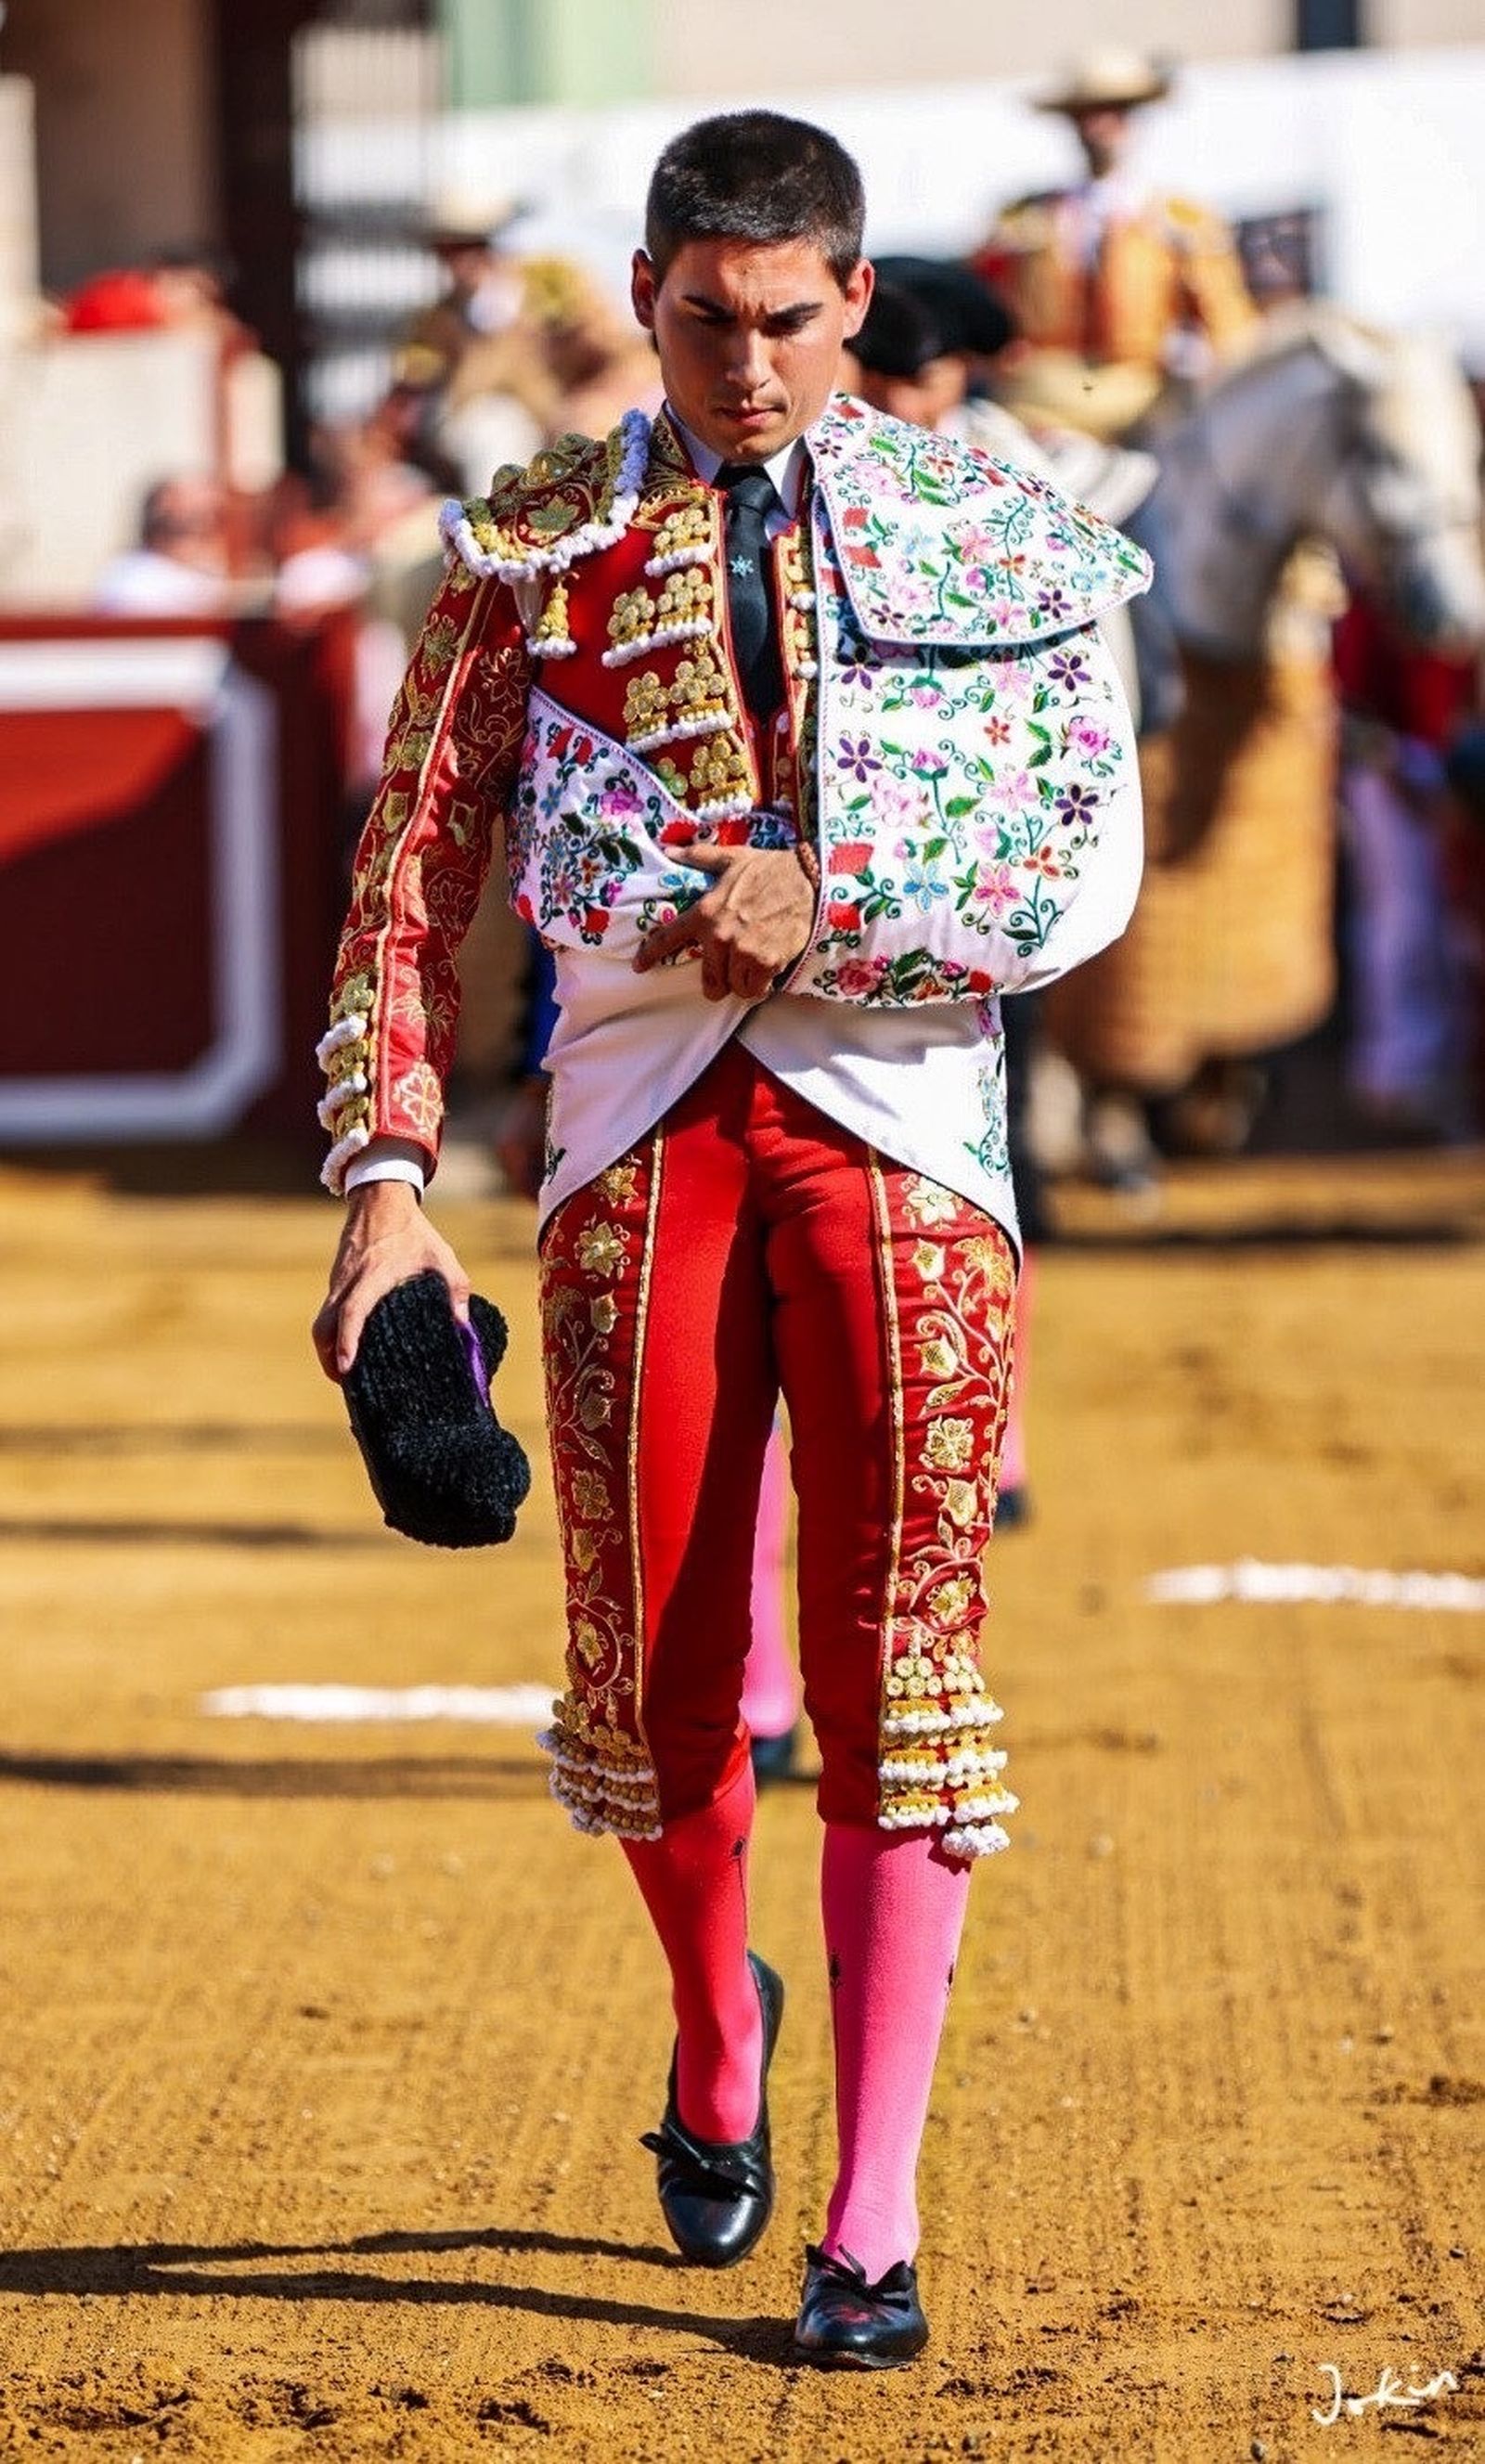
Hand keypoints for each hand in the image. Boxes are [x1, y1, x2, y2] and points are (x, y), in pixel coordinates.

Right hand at [311, 1180, 471, 1381]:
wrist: (379, 1199)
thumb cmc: (413, 1230)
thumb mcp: (441, 1255)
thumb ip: (456, 1289)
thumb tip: (463, 1326)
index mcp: (373, 1275)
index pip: (352, 1312)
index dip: (346, 1341)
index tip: (346, 1366)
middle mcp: (348, 1281)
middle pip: (324, 1327)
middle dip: (329, 1358)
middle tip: (347, 1382)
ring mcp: (338, 1282)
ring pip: (322, 1322)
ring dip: (329, 1349)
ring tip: (348, 1372)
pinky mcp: (336, 1282)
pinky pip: (328, 1313)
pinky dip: (334, 1333)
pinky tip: (351, 1347)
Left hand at [633, 842, 815, 1001]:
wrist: (810, 880)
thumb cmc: (770, 869)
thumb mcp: (732, 858)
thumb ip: (699, 857)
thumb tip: (670, 849)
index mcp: (706, 912)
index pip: (670, 938)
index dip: (651, 955)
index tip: (640, 967)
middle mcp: (720, 936)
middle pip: (709, 979)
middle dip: (716, 981)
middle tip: (726, 974)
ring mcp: (744, 952)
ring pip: (733, 987)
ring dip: (740, 983)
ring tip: (750, 969)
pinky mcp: (767, 963)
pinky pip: (755, 990)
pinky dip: (759, 986)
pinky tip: (766, 973)